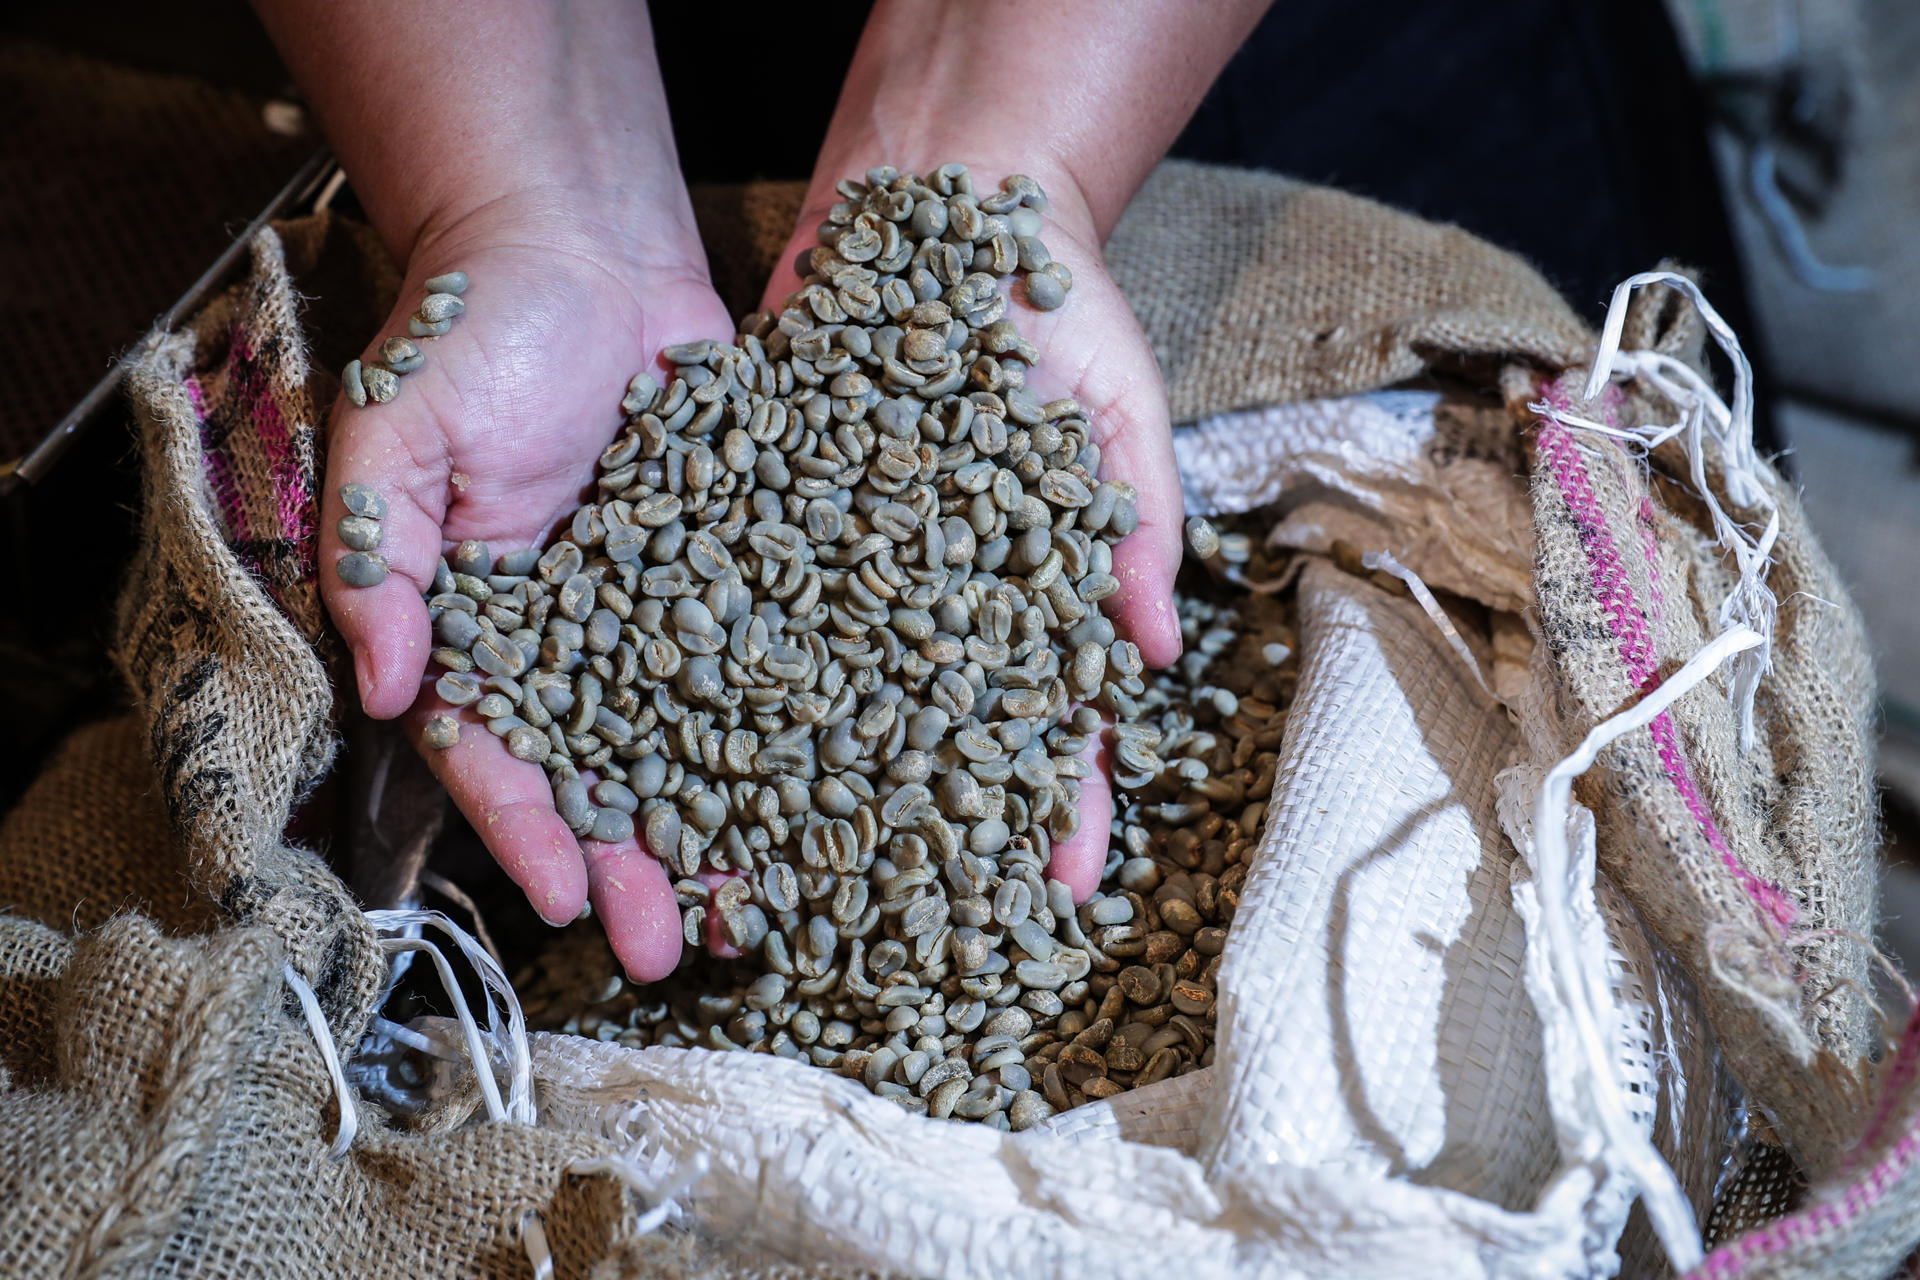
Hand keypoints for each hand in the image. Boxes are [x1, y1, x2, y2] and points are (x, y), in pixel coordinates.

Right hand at [249, 0, 750, 978]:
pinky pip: (765, 658)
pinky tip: (839, 788)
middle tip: (674, 950)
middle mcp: (573, 635)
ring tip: (758, 911)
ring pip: (694, 738)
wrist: (587, 246)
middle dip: (634, 863)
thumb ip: (383, 554)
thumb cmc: (475, 326)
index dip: (528, 828)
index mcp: (481, 621)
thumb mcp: (399, 429)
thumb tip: (382, 685)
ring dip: (721, 824)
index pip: (496, 748)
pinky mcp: (739, 565)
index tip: (571, 901)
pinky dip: (795, 726)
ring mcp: (659, 606)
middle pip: (602, 771)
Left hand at [761, 161, 1183, 899]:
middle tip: (899, 933)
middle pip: (927, 739)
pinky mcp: (763, 523)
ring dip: (794, 796)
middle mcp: (931, 600)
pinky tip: (676, 765)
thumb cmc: (1053, 304)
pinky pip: (736, 617)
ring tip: (768, 886)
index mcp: (1029, 590)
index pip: (1053, 718)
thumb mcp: (1117, 406)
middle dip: (915, 837)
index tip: (1063, 888)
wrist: (940, 197)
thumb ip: (1136, 523)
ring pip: (820, 703)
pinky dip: (706, 689)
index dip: (1063, 801)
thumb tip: (1153, 651)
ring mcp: (847, 571)